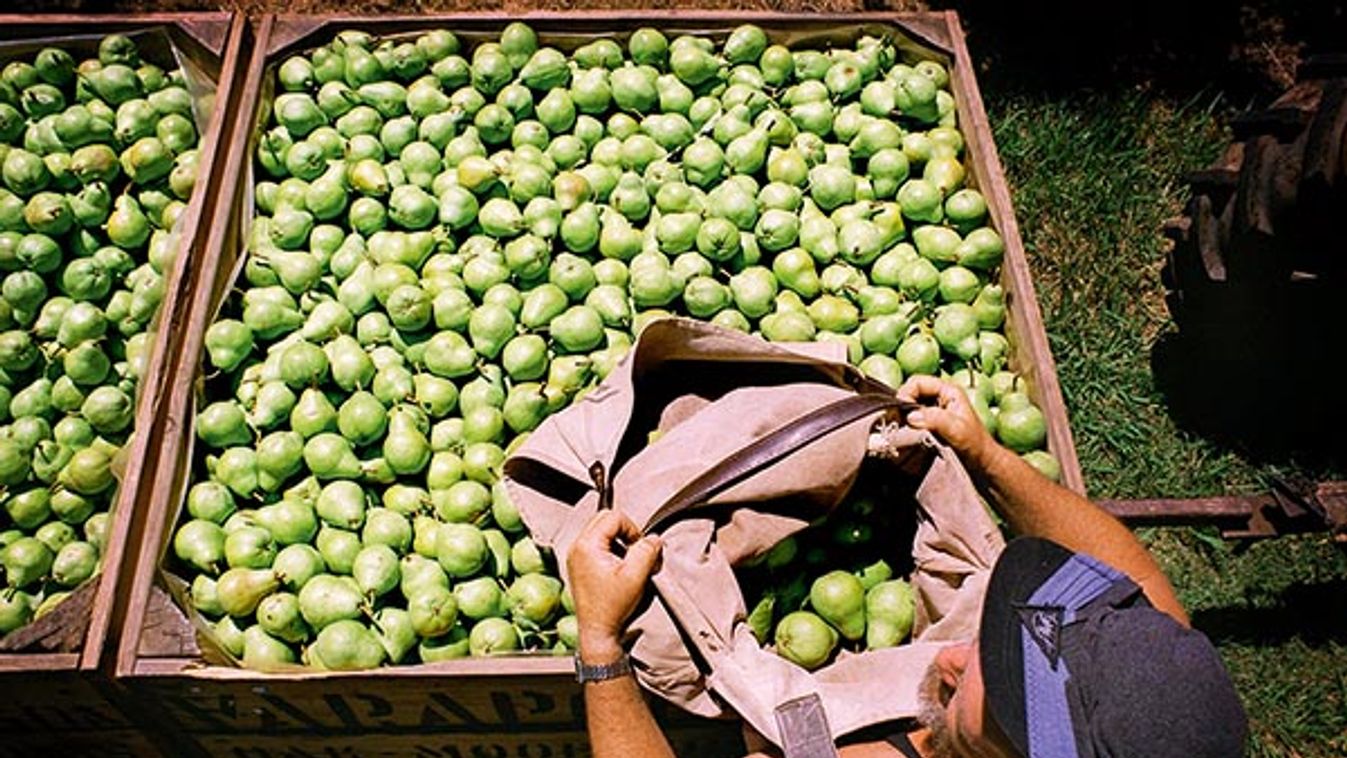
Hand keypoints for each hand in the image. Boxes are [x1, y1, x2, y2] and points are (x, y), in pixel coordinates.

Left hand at [567, 510, 662, 663]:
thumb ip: (647, 551)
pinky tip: (619, 570)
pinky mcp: (580, 566)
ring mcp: (577, 557)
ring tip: (627, 564)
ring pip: (602, 532)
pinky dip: (612, 552)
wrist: (598, 631)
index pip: (614, 517)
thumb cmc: (610, 608)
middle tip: (635, 552)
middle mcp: (578, 548)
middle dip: (625, 533)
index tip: (639, 546)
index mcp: (587, 546)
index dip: (633, 529)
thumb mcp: (636, 575)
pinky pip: (598, 546)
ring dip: (619, 543)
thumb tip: (653, 539)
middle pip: (605, 520)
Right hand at [896, 375, 999, 471]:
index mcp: (949, 391)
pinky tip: (909, 433)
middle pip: (912, 392)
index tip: (903, 412)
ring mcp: (935, 410)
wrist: (981, 463)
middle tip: (900, 420)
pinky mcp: (931, 423)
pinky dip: (907, 424)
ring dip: (905, 415)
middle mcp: (940, 397)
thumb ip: (935, 419)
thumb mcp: (956, 430)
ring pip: (911, 405)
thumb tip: (910, 416)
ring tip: (903, 427)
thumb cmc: (975, 445)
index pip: (918, 382)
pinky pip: (913, 418)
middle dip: (903, 405)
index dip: (907, 394)